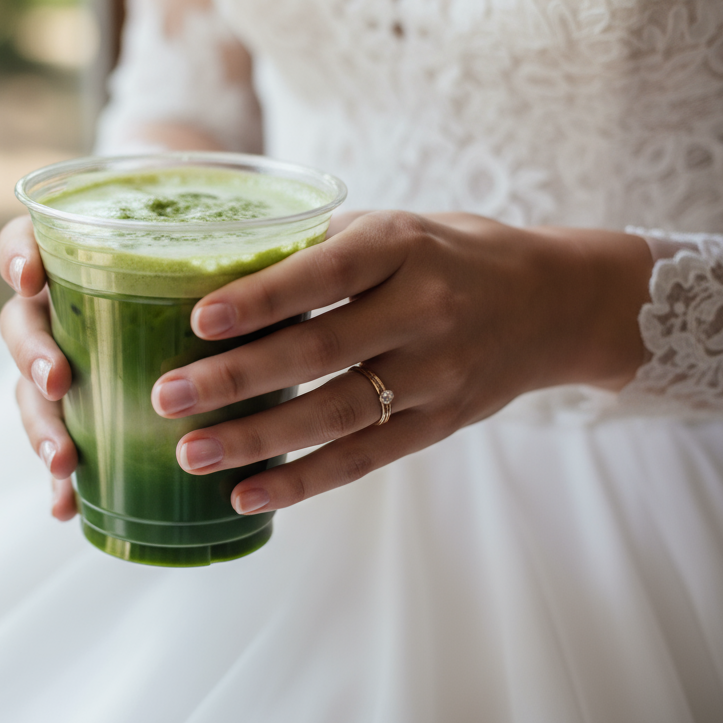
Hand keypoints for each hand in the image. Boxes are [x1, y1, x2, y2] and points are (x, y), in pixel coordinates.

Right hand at [0, 209, 361, 520]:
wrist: (226, 327)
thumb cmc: (227, 283)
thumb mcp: (230, 263)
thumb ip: (238, 260)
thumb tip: (296, 270)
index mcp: (87, 261)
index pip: (29, 241)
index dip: (17, 255)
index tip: (31, 279)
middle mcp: (65, 309)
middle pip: (22, 324)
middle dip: (33, 355)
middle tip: (59, 382)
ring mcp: (68, 364)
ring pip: (34, 393)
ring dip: (41, 427)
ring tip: (66, 461)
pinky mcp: (84, 416)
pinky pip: (63, 445)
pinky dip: (63, 481)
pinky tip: (67, 506)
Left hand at [150, 211, 652, 514]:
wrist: (556, 301)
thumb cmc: (448, 255)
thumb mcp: (396, 228)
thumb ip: (320, 248)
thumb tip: (217, 271)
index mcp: (402, 245)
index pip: (323, 273)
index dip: (261, 297)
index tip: (198, 318)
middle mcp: (424, 308)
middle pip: (320, 351)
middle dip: (236, 378)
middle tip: (167, 396)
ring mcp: (437, 372)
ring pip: (336, 414)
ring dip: (258, 439)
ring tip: (191, 454)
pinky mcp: (441, 423)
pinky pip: (365, 457)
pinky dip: (304, 479)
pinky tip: (248, 494)